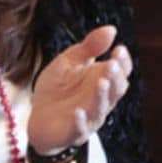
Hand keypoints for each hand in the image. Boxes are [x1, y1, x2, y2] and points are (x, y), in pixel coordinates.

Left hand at [27, 25, 131, 154]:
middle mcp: (102, 100)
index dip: (123, 61)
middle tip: (111, 64)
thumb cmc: (58, 88)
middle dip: (115, 77)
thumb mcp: (69, 61)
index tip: (118, 49)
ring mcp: (90, 117)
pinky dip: (80, 122)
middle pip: (116, 90)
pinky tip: (78, 112)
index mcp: (103, 80)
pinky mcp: (73, 132)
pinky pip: (79, 129)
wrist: (38, 117)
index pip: (121, 71)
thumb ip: (89, 47)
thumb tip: (111, 29)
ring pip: (101, 108)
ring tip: (101, 82)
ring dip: (102, 96)